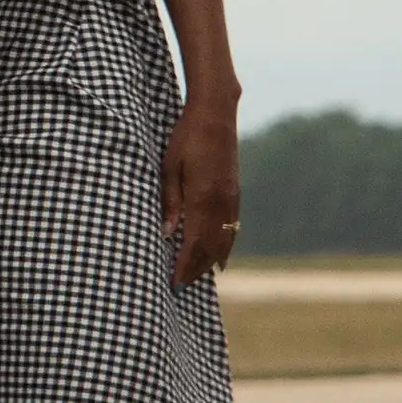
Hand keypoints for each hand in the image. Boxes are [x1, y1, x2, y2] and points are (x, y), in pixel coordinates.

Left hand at [163, 92, 240, 286]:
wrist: (216, 115)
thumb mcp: (169, 168)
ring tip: (197, 276)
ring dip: (211, 261)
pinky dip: (225, 246)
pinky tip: (219, 255)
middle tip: (181, 287)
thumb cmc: (186, 138)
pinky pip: (232, 228)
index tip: (174, 284)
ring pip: (225, 240)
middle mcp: (221, 203)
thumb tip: (166, 234)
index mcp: (203, 198)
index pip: (193, 244)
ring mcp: (232, 199)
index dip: (184, 267)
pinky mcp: (235, 193)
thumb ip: (170, 203)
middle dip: (196, 270)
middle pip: (211, 248)